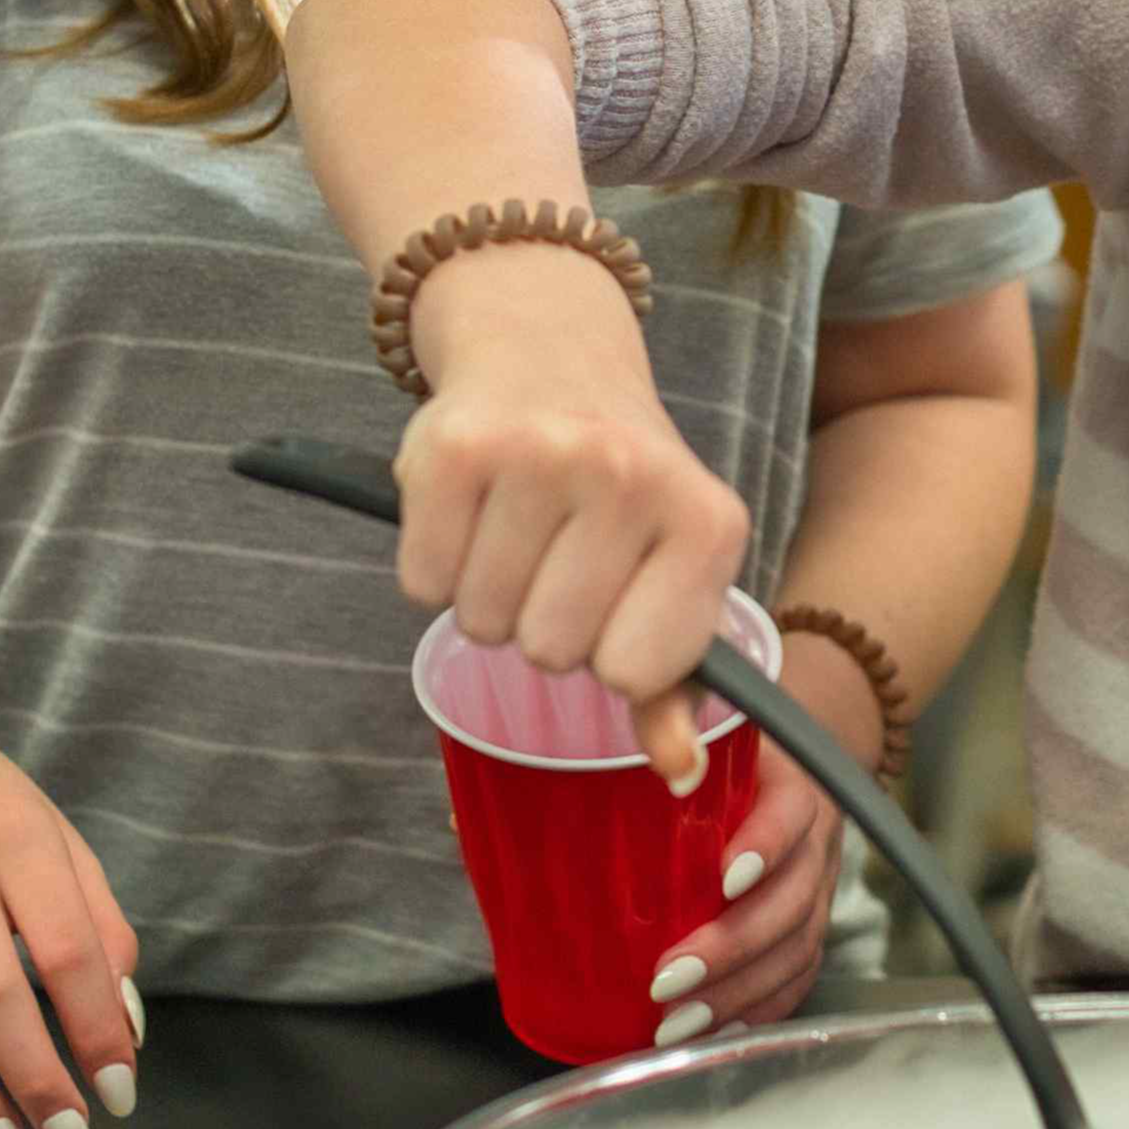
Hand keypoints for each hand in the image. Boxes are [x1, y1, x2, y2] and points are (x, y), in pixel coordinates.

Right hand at [395, 241, 750, 786]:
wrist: (550, 353)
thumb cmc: (620, 490)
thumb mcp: (671, 572)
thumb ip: (675, 681)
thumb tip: (679, 775)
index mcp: (707, 521)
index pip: (636, 675)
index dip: (613, 653)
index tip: (616, 599)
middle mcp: (631, 477)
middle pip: (552, 654)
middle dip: (544, 624)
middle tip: (557, 556)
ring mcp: (542, 454)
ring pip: (481, 624)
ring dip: (488, 597)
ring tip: (517, 531)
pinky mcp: (455, 447)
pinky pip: (421, 586)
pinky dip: (434, 567)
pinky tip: (471, 512)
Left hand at [638, 643, 866, 1039]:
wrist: (783, 755)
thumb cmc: (720, 735)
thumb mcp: (694, 702)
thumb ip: (665, 714)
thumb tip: (648, 765)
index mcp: (793, 783)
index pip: (791, 816)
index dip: (766, 847)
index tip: (723, 876)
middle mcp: (816, 842)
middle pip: (794, 902)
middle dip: (734, 946)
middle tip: (667, 977)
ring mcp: (816, 890)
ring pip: (797, 949)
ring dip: (738, 992)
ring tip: (676, 1021)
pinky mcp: (807, 926)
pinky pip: (798, 977)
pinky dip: (759, 1009)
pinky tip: (713, 1031)